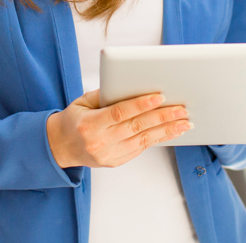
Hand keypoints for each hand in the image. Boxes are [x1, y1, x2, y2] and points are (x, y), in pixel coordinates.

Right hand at [46, 90, 191, 168]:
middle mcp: (100, 142)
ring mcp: (109, 155)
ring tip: (185, 122)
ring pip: (143, 140)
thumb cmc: (73, 119)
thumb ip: (106, 94)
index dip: (141, 104)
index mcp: (90, 125)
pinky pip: (141, 148)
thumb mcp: (83, 102)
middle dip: (162, 117)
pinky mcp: (116, 161)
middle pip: (136, 127)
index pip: (120, 113)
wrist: (60, 146)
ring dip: (167, 130)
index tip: (160, 96)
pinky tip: (172, 131)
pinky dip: (158, 138)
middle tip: (181, 109)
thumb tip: (132, 84)